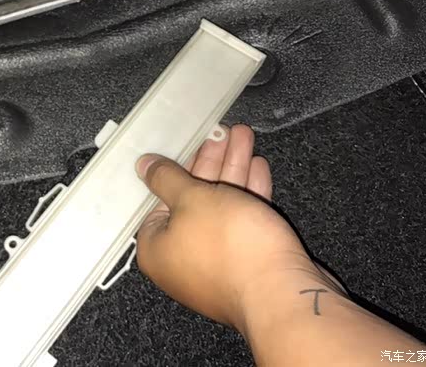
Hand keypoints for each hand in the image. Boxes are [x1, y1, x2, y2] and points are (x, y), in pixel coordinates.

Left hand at [135, 125, 325, 332]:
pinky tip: (259, 167)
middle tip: (223, 131)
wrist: (283, 294)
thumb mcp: (192, 200)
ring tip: (243, 135)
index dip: (177, 166)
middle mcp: (181, 259)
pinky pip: (242, 223)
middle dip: (212, 161)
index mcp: (156, 248)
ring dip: (233, 170)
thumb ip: (167, 178)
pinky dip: (249, 195)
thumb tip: (143, 165)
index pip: (158, 198)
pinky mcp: (247, 263)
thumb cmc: (229, 246)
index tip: (191, 141)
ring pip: (221, 208)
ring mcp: (216, 263)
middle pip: (193, 199)